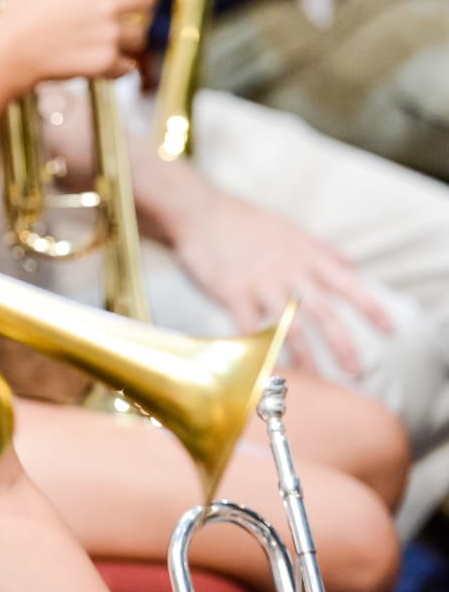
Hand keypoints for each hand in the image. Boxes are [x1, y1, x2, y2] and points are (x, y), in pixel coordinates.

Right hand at [0, 0, 170, 85]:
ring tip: (108, 38)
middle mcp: (107, 8)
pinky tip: (107, 62)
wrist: (9, 52)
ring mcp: (107, 37)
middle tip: (129, 8)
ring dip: (130, 37)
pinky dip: (120, 65)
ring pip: (139, 37)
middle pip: (147, 0)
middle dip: (142, 3)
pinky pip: (127, 66)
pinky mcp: (103, 63)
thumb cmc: (20, 10)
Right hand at [168, 189, 391, 376]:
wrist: (200, 212)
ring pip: (290, 326)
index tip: (390, 329)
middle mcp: (289, 271)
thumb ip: (321, 248)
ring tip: (316, 379)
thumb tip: (350, 263)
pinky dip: (259, 351)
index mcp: (306, 256)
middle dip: (342, 343)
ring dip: (305, 356)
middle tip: (356, 370)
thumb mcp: (290, 229)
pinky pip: (250, 329)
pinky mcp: (233, 292)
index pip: (347, 283)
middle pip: (323, 312)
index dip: (370, 307)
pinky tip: (264, 370)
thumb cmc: (244, 221)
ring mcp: (261, 283)